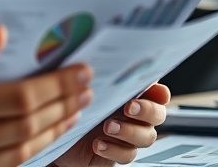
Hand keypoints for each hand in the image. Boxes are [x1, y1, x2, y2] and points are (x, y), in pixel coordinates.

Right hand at [0, 26, 93, 166]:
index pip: (21, 96)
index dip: (57, 85)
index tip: (80, 72)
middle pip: (31, 123)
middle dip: (65, 104)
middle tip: (88, 88)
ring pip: (25, 150)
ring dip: (55, 130)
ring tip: (76, 112)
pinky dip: (32, 152)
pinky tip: (44, 138)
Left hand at [52, 83, 169, 166]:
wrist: (58, 133)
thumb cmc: (72, 104)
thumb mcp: (80, 86)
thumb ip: (95, 75)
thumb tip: (94, 62)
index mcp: (129, 93)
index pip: (156, 91)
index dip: (159, 91)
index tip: (153, 90)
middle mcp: (135, 114)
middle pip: (157, 114)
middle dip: (147, 110)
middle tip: (128, 107)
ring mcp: (129, 135)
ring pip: (147, 136)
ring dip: (129, 131)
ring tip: (108, 127)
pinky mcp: (119, 153)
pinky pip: (128, 155)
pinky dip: (115, 150)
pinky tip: (98, 144)